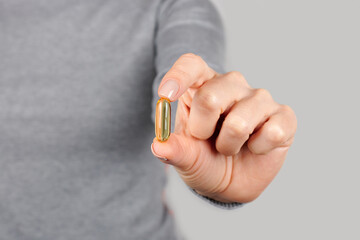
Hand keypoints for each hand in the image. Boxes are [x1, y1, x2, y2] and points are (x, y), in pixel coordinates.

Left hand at [151, 53, 296, 202]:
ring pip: (239, 121)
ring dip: (229, 145)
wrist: (230, 183)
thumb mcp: (185, 157)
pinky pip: (272, 132)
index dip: (178, 76)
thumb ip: (174, 150)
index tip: (165, 95)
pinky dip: (259, 149)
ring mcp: (260, 99)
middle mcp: (232, 85)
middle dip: (202, 130)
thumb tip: (159, 146)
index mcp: (202, 86)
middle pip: (210, 96)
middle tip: (208, 140)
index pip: (192, 65)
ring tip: (231, 147)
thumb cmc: (204, 160)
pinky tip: (256, 147)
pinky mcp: (284, 116)